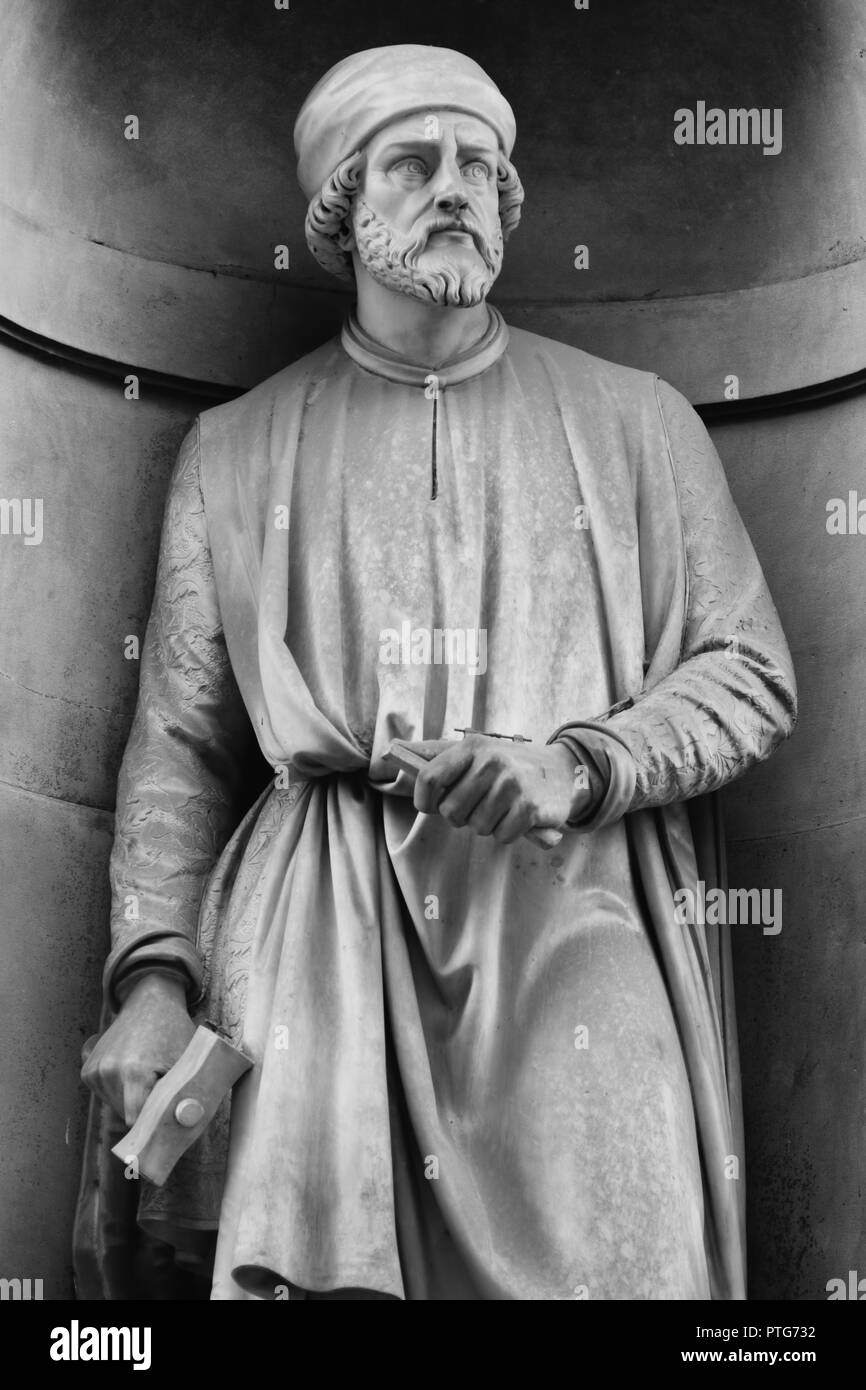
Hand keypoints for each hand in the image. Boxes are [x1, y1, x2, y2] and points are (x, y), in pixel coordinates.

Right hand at [81, 973, 195, 1126]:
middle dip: (145, 1113)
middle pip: (126, 1116)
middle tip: (162, 1096)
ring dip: (131, 1101)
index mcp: (133, 1072)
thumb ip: (183, 1095)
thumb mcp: (186, 1061)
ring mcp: (94, 1070)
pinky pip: (104, 1094)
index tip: (163, 1130)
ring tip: (147, 1077)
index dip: (152, 1128)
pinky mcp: (87, 1069)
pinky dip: (119, 1090)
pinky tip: (132, 1069)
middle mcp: (108, 1072)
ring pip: (115, 1106)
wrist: (150, 1000)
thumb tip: (184, 1130)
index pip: (137, 1123)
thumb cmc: (174, 1030)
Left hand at [407, 735, 591, 843]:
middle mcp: (491, 762)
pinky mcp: (530, 807)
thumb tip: (391, 750)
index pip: (428, 778)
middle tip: (481, 805)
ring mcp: (512, 784)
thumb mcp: (478, 750)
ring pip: (476, 826)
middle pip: (451, 811)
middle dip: (463, 816)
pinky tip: (519, 817)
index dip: (423, 800)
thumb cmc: (511, 764)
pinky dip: (508, 833)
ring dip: (488, 825)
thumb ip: (438, 755)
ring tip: (503, 808)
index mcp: (473, 747)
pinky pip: (501, 836)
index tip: (430, 808)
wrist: (564, 771)